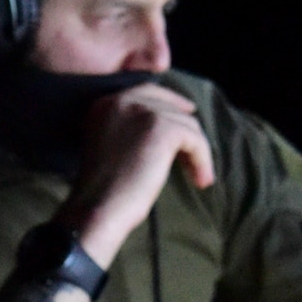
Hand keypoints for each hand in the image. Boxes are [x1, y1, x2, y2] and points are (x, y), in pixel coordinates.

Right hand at [56, 84, 215, 265]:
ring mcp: (142, 111)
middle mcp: (121, 100)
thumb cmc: (104, 192)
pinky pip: (195, 139)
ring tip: (198, 179)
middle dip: (186, 135)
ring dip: (197, 153)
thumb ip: (133, 130)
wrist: (99, 208)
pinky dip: (202, 160)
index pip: (148, 92)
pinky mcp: (162, 128)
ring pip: (186, 125)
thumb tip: (174, 128)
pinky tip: (201, 180)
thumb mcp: (113, 148)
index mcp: (105, 104)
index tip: (189, 115)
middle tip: (196, 162)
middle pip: (170, 108)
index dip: (172, 104)